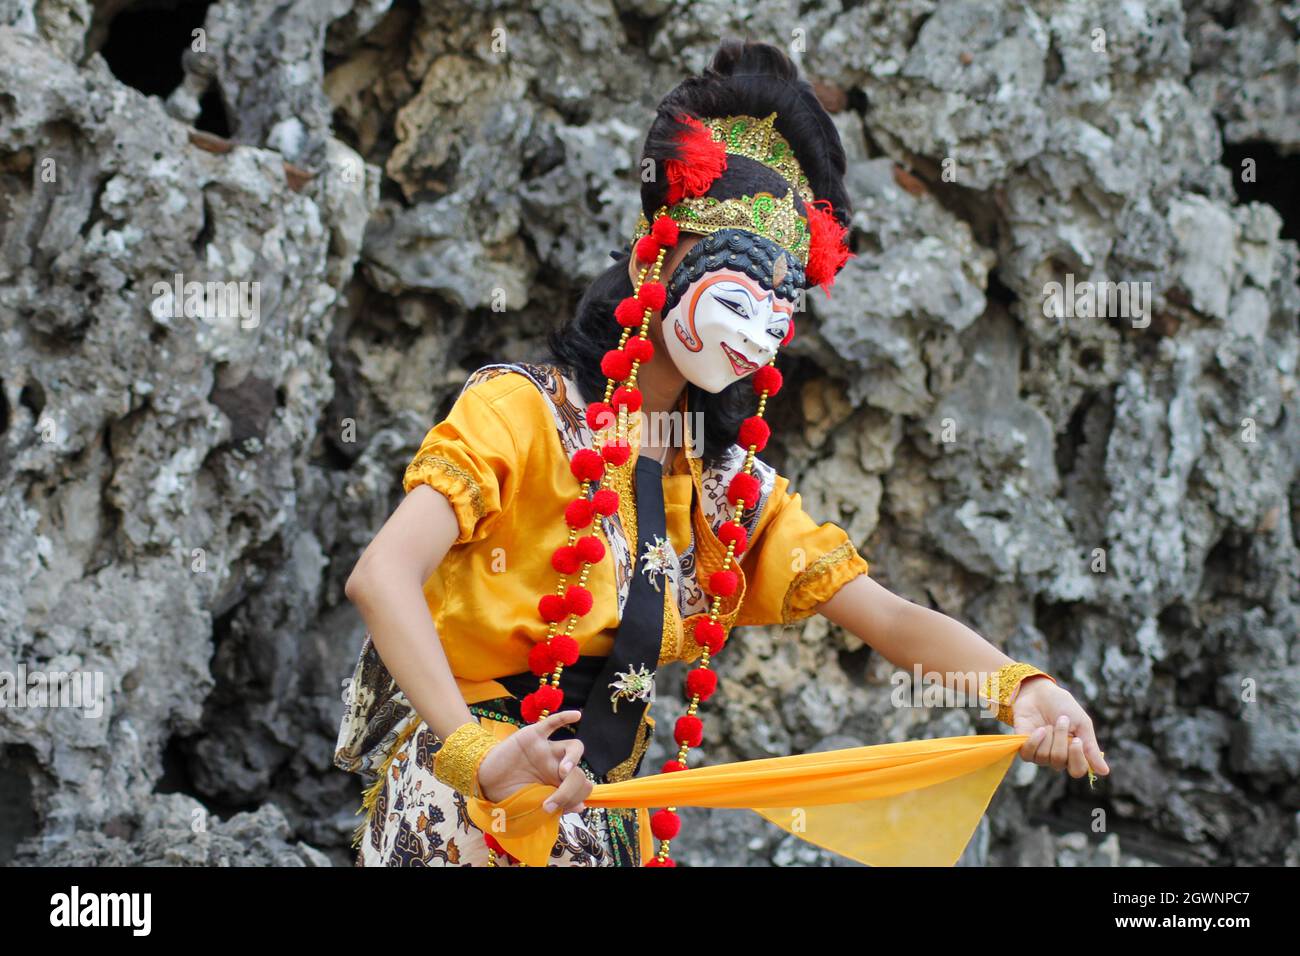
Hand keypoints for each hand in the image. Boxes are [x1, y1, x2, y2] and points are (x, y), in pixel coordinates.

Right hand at [473, 709, 593, 813]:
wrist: (485, 780)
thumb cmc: (510, 793)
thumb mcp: (533, 804)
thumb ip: (556, 804)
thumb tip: (581, 806)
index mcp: (559, 783)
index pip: (581, 786)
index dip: (574, 798)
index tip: (555, 809)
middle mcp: (557, 766)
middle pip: (579, 771)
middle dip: (569, 789)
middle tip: (552, 800)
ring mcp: (547, 750)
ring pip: (573, 747)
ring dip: (574, 758)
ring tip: (564, 771)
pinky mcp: (534, 735)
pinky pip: (552, 723)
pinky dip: (564, 718)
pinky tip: (577, 715)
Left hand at [1012, 677, 1109, 782]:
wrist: (1039, 692)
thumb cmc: (1063, 706)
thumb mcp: (1082, 724)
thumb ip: (1091, 748)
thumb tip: (1105, 771)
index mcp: (1073, 753)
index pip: (1077, 770)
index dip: (1076, 757)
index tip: (1077, 740)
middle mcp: (1057, 757)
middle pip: (1060, 761)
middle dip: (1060, 738)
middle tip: (1061, 720)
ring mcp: (1039, 753)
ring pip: (1044, 757)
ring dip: (1048, 736)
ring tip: (1049, 723)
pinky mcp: (1024, 747)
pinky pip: (1028, 755)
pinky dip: (1034, 741)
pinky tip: (1039, 729)